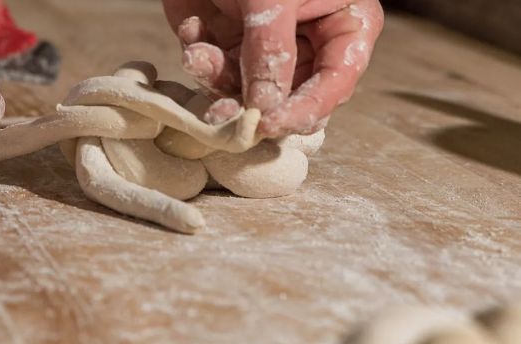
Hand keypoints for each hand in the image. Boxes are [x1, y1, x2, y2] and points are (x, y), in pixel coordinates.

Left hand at [162, 0, 382, 137]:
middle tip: (225, 114)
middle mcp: (308, 45)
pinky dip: (200, 58)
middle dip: (253, 105)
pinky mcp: (228, 48)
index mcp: (344, 25)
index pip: (336, 83)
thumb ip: (270, 50)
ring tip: (198, 56)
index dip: (304, 110)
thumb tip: (266, 107)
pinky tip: (192, 32)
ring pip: (248, 94)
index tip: (271, 125)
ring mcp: (266, 49)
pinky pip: (215, 74)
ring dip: (218, 82)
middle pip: (290, 100)